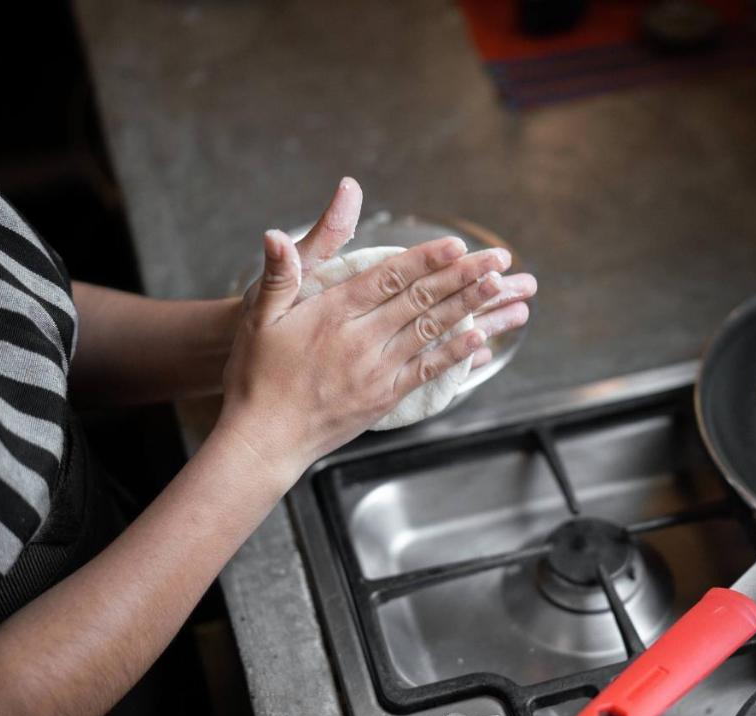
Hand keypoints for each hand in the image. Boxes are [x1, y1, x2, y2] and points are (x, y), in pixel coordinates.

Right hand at [216, 178, 528, 480]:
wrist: (264, 439)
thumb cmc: (256, 376)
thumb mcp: (258, 317)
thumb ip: (279, 274)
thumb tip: (275, 234)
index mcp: (331, 314)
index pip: (388, 277)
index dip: (426, 259)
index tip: (457, 244)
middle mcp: (360, 340)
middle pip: (420, 300)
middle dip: (462, 276)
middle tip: (497, 259)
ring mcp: (376, 371)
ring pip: (430, 331)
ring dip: (469, 308)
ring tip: (499, 288)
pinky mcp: (384, 396)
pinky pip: (427, 371)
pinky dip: (455, 354)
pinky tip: (480, 339)